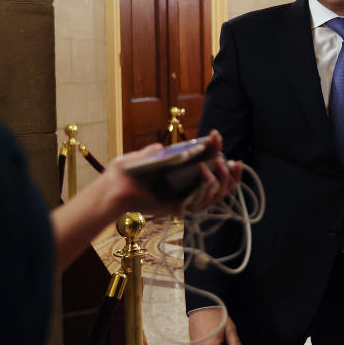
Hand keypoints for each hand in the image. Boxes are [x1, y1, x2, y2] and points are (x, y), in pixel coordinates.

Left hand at [109, 130, 243, 214]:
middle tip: (229, 160)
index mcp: (181, 176)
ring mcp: (185, 199)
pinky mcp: (180, 208)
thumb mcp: (143, 157)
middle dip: (231, 173)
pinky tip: (205, 171)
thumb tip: (162, 147)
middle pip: (221, 185)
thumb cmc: (124, 174)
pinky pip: (202, 202)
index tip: (216, 136)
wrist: (112, 188)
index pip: (209, 166)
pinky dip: (207, 187)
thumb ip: (154, 152)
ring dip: (223, 179)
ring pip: (217, 194)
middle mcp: (186, 188)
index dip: (216, 151)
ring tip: (220, 164)